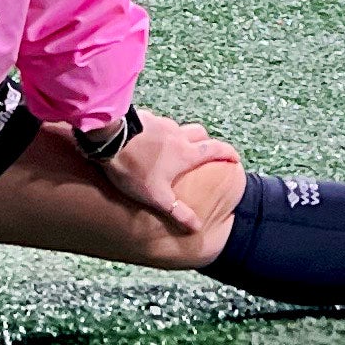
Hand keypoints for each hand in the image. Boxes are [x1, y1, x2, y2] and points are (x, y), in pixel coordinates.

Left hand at [86, 109, 239, 239]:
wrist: (109, 138)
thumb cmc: (134, 168)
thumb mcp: (157, 196)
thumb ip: (178, 212)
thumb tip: (197, 227)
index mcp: (186, 153)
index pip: (216, 149)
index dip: (229, 153)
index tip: (235, 158)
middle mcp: (178, 134)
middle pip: (201, 133)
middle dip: (206, 142)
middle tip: (204, 154)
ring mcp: (161, 123)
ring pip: (179, 127)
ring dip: (182, 136)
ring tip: (174, 150)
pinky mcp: (144, 117)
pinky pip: (159, 123)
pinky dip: (161, 132)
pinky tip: (148, 142)